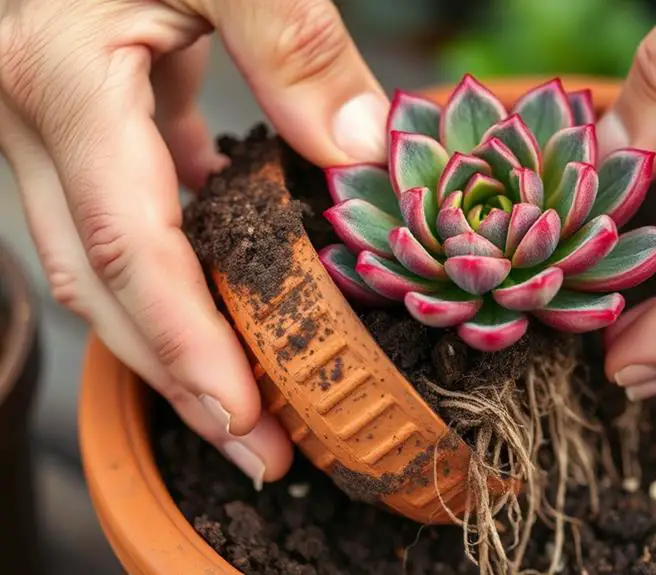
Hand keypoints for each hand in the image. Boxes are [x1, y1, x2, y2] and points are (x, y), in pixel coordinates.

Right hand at [0, 0, 390, 485]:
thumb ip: (292, 42)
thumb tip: (359, 154)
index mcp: (57, 78)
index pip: (128, 246)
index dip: (187, 347)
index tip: (250, 421)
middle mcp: (27, 115)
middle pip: (100, 282)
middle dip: (179, 376)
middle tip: (261, 447)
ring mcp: (40, 121)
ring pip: (95, 260)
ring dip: (171, 335)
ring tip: (249, 393)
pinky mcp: (72, 113)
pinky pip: (116, 210)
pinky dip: (172, 261)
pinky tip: (235, 280)